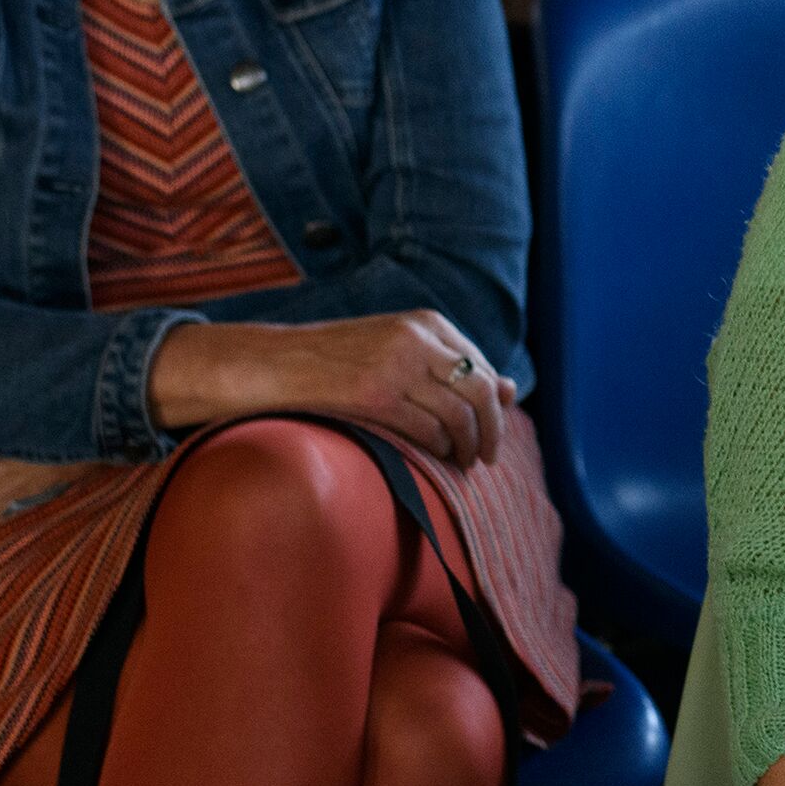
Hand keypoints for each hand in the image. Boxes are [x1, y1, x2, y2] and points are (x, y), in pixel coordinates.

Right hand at [148, 310, 516, 466]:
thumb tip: (511, 388)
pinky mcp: (375, 395)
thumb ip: (448, 365)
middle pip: (480, 391)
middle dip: (491, 429)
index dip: (494, 404)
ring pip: (458, 415)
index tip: (492, 431)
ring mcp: (396, 366)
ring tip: (461, 463)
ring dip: (466, 447)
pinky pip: (427, 430)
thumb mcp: (397, 349)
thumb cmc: (337, 362)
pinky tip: (433, 459)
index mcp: (426, 322)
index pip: (482, 366)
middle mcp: (417, 339)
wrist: (274, 364)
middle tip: (485, 457)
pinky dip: (438, 450)